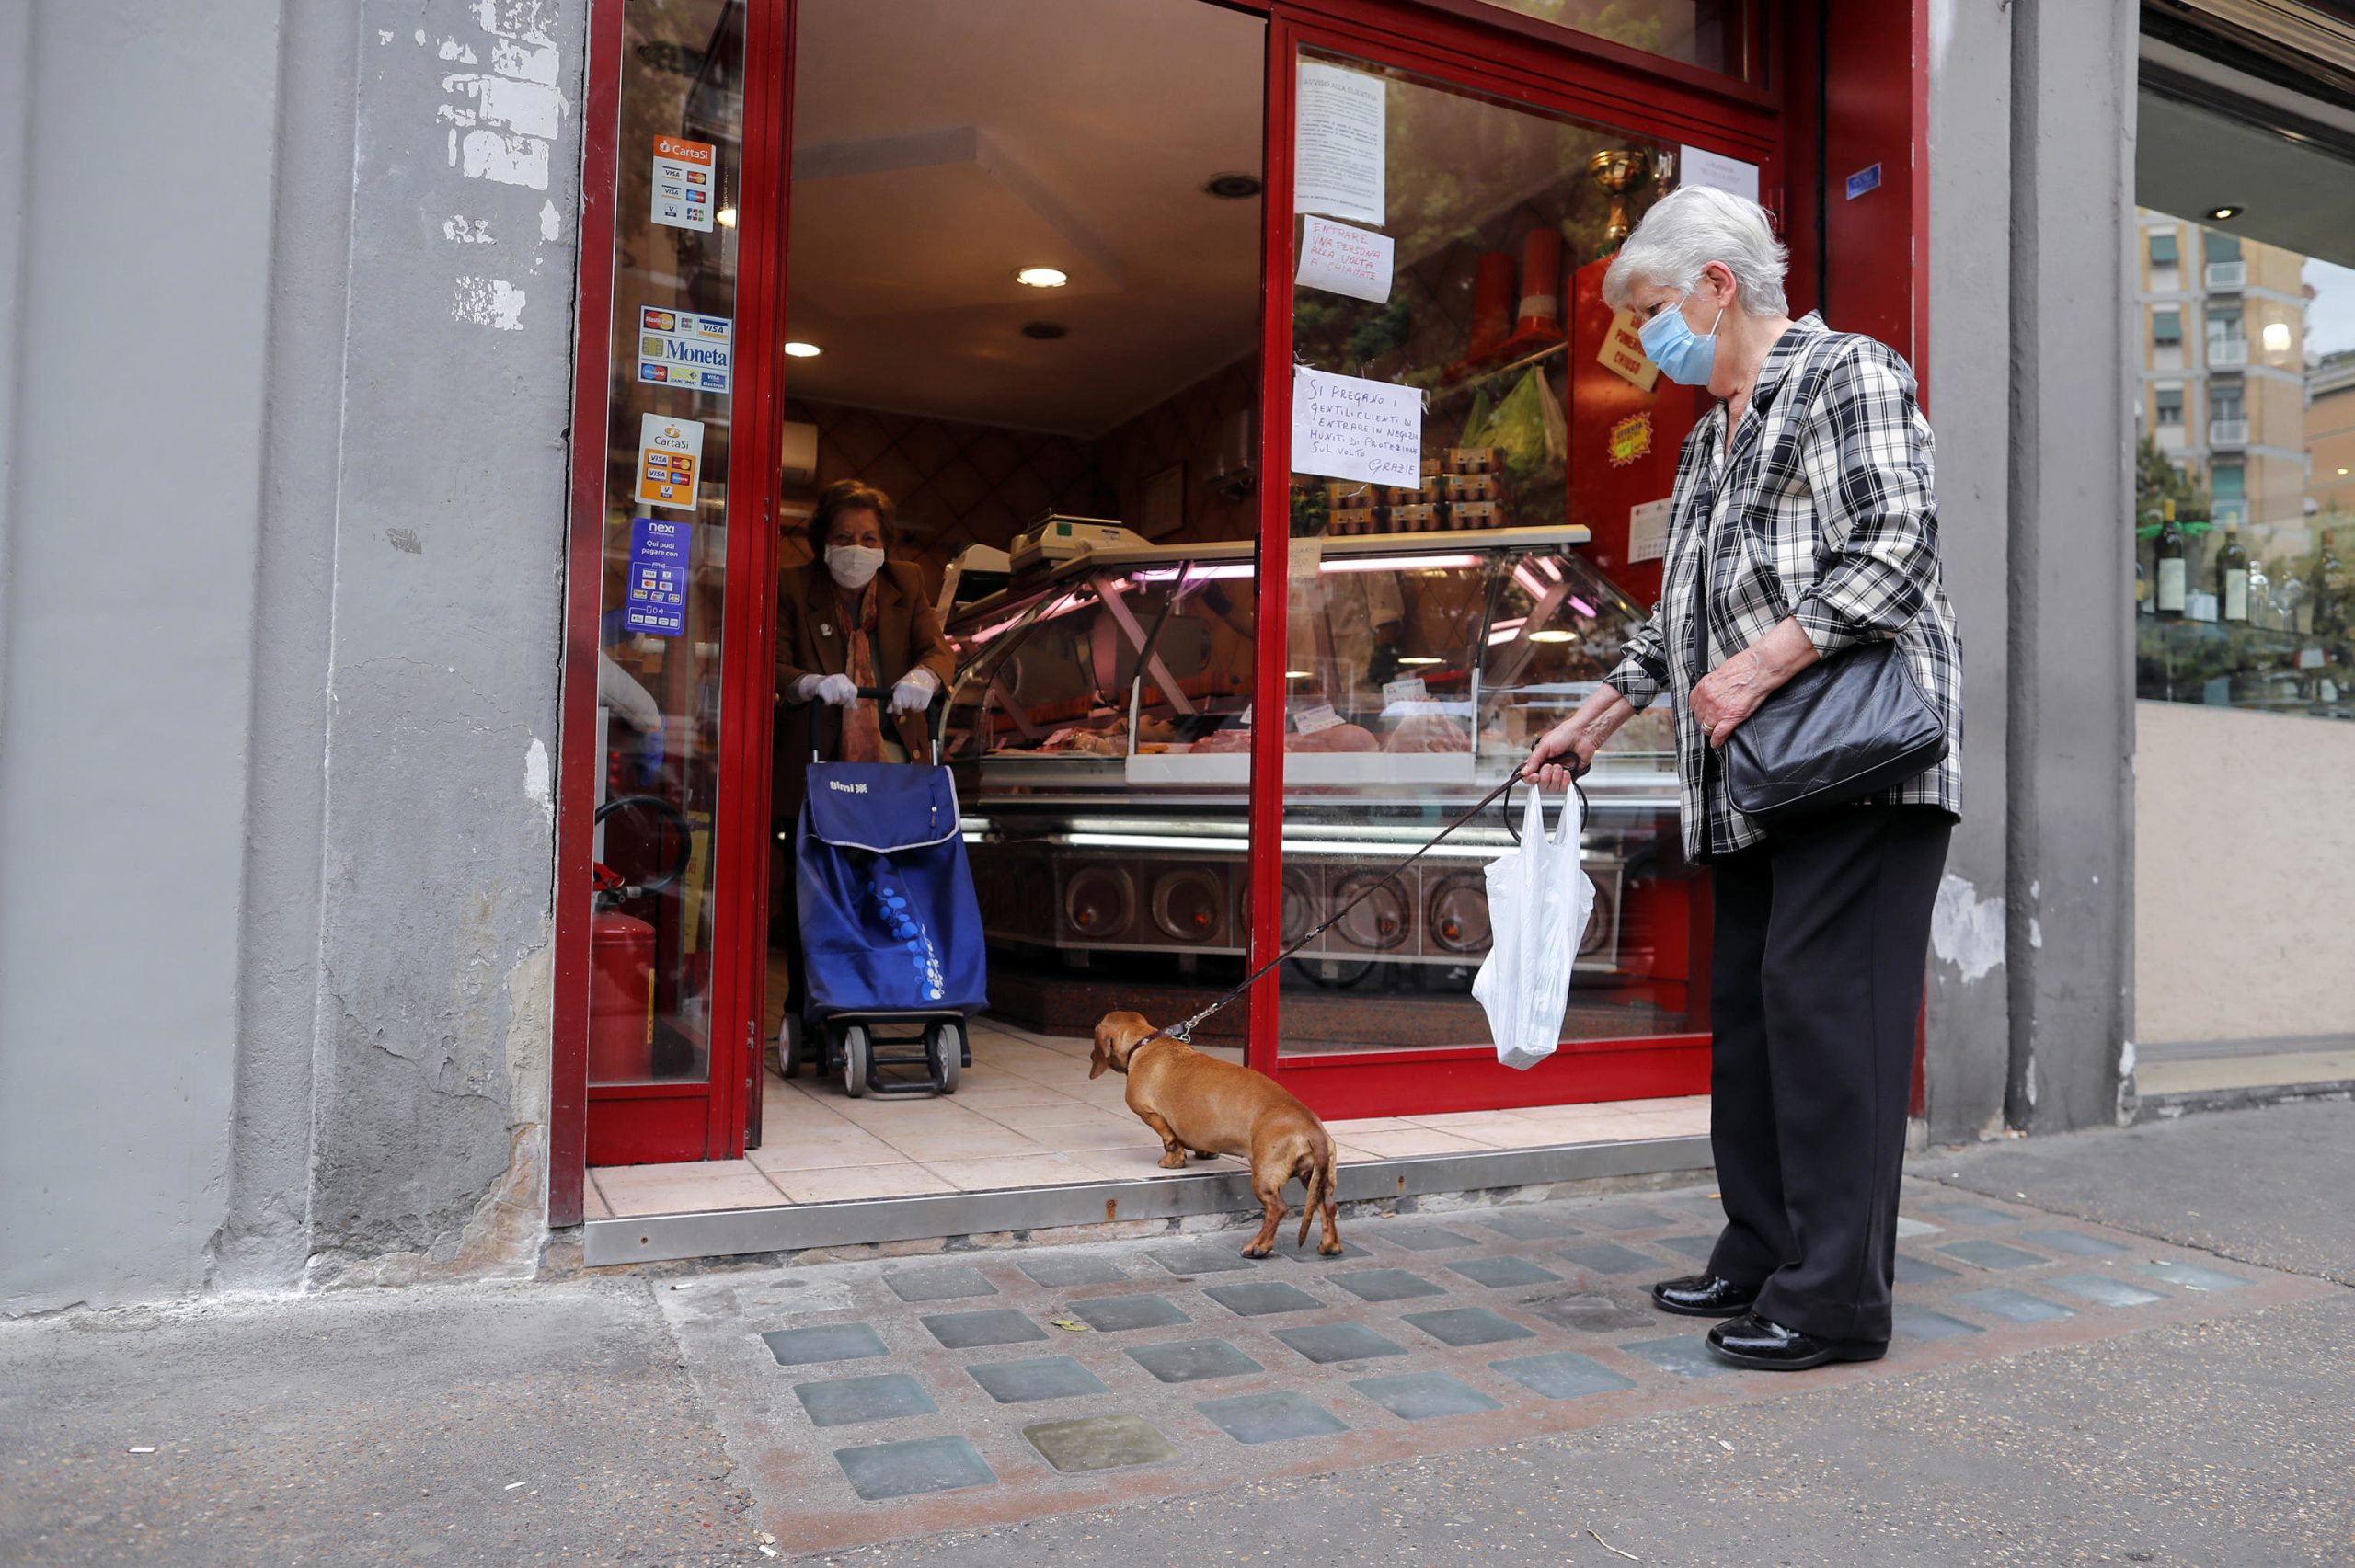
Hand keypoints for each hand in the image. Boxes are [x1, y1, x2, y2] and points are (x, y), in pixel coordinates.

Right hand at [799, 673, 856, 707]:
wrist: (812, 684)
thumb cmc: (828, 689)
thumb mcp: (839, 691)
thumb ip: (848, 699)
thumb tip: (855, 708)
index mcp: (843, 678)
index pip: (854, 691)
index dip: (851, 700)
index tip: (846, 704)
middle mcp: (837, 678)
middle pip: (845, 695)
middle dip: (841, 701)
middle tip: (835, 700)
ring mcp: (829, 681)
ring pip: (836, 699)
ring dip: (832, 701)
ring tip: (828, 697)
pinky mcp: (821, 686)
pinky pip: (828, 700)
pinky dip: (826, 702)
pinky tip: (823, 698)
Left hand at [889, 669, 937, 713]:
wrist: (922, 676)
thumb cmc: (908, 684)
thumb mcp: (898, 690)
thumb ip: (893, 701)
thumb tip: (888, 711)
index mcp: (900, 687)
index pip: (897, 704)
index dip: (897, 709)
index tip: (899, 710)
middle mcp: (909, 689)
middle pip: (906, 706)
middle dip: (906, 704)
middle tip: (908, 698)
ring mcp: (918, 691)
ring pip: (914, 708)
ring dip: (914, 706)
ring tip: (914, 698)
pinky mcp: (926, 694)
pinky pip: (922, 708)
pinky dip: (920, 707)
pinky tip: (920, 700)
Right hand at [1521, 719, 1592, 793]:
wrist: (1583, 735)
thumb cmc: (1565, 734)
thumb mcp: (1544, 745)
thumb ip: (1533, 760)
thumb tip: (1523, 772)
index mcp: (1539, 760)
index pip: (1529, 776)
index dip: (1530, 779)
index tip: (1535, 776)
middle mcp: (1548, 769)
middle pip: (1541, 784)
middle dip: (1546, 776)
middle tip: (1550, 766)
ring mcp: (1559, 774)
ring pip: (1552, 788)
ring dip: (1556, 777)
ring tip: (1560, 766)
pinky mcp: (1570, 777)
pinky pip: (1564, 788)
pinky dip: (1565, 780)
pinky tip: (1567, 771)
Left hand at [1690, 617, 1818, 748]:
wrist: (1759, 669)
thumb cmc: (1745, 667)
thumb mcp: (1720, 672)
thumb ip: (1713, 685)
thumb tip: (1713, 691)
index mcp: (1704, 686)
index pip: (1693, 704)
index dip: (1699, 709)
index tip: (1702, 711)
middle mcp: (1708, 699)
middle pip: (1699, 717)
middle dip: (1705, 719)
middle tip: (1710, 720)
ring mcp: (1718, 710)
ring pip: (1707, 727)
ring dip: (1710, 730)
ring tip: (1714, 731)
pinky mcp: (1731, 718)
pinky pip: (1719, 734)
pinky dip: (1718, 740)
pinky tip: (1717, 743)